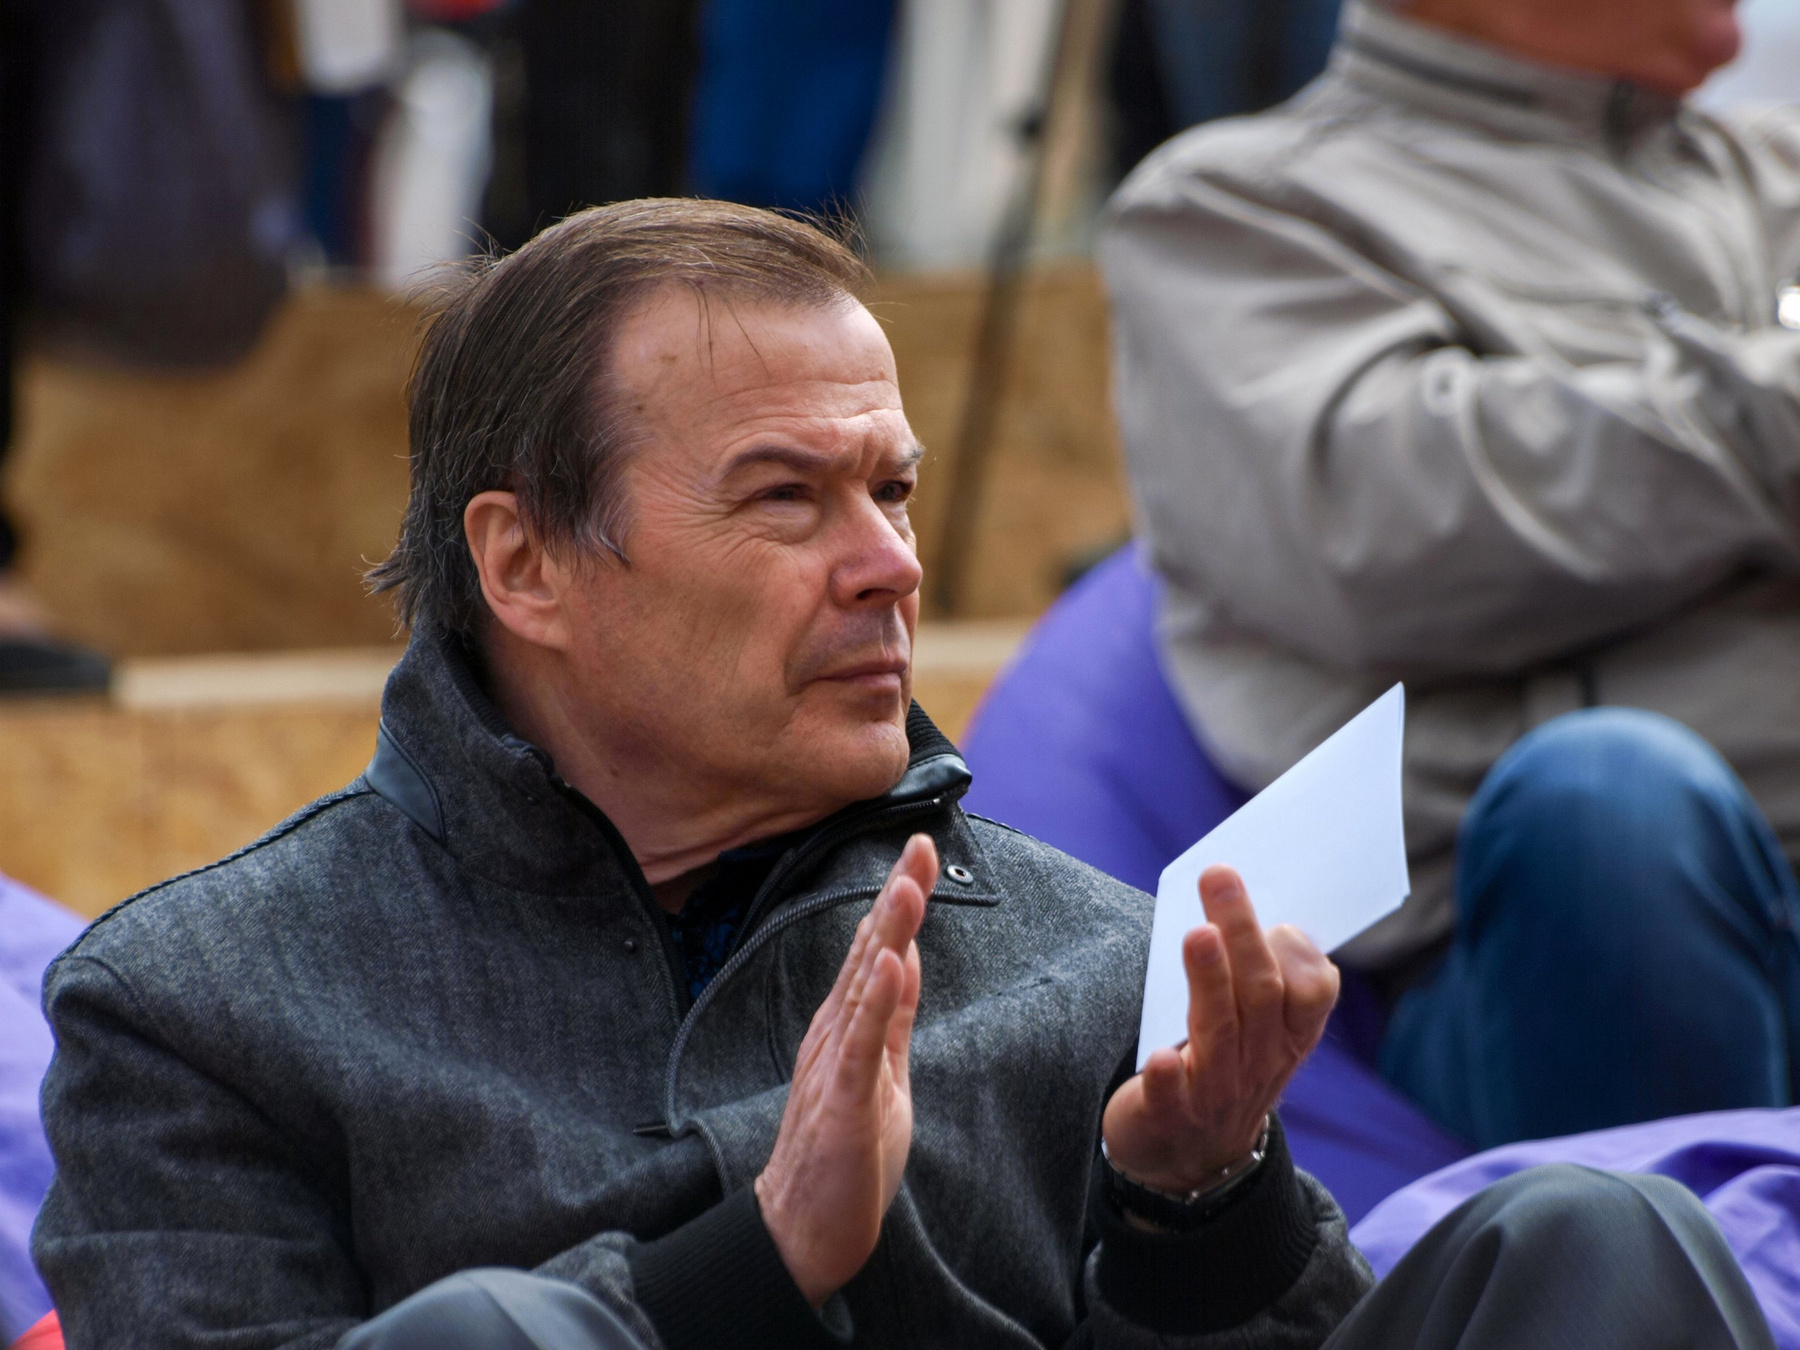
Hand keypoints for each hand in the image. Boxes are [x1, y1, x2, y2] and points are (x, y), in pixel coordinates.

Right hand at [755, 833, 933, 1305]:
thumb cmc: (844, 1158)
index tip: (922, 852)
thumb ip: (892, 1017)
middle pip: (869, 950)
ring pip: (863, 984)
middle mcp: (836, 1032)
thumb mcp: (884, 1073)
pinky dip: (874, 998)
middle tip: (920, 842)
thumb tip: (904, 958)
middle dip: (897, 896)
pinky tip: (886, 961)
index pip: (878, 950)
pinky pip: (861, 1042)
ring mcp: (836, 1062)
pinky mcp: (841, 1098)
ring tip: (906, 883)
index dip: (901, 900)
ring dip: (886, 931)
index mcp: (849, 1027)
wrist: (801, 1231)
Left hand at [1102, 865, 1337, 1192]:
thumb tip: (1235, 901)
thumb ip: (1252, 976)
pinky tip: (1161, 1055)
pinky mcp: (1169, 1117)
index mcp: (1285, 1038)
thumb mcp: (1251, 1031)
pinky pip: (1173, 1097)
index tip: (1281, 918)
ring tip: (1197, 936)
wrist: (1186, 1164)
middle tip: (1220, 879)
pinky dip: (1170, 1076)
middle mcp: (1258, 1063)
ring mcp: (1216, 1093)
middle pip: (1260, 994)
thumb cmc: (1219, 1069)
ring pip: (1220, 1032)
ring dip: (1210, 981)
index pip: (1311, 996)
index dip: (1301, 957)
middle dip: (1243, 934)